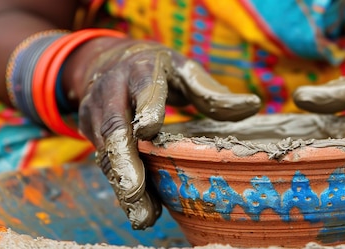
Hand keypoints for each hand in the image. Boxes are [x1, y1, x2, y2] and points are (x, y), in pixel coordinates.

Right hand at [74, 38, 260, 228]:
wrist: (107, 63)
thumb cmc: (156, 70)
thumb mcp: (184, 71)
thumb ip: (211, 92)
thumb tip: (253, 105)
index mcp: (141, 69)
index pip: (144, 87)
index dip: (146, 107)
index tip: (149, 129)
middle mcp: (112, 92)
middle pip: (116, 128)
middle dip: (125, 162)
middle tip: (136, 190)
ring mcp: (97, 114)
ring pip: (107, 153)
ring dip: (124, 186)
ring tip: (142, 216)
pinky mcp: (91, 133)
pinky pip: (107, 164)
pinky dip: (124, 189)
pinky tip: (142, 210)